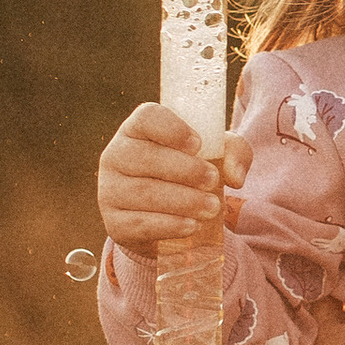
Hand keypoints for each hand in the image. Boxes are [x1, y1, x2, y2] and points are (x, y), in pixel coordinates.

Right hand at [98, 104, 249, 252]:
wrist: (167, 217)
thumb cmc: (190, 172)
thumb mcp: (216, 154)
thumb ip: (233, 153)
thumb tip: (235, 176)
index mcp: (138, 129)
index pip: (146, 118)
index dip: (172, 129)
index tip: (198, 144)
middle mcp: (116, 155)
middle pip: (145, 157)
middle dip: (185, 170)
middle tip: (213, 181)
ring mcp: (110, 190)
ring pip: (144, 193)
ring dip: (183, 201)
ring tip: (212, 208)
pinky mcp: (114, 222)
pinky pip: (139, 224)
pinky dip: (169, 225)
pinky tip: (191, 226)